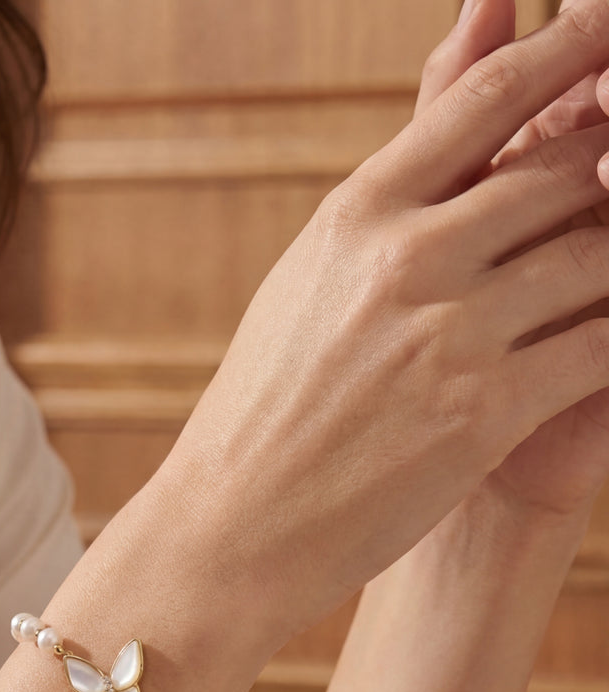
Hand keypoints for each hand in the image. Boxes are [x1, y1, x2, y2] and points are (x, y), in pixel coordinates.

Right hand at [170, 0, 608, 636]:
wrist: (235, 527)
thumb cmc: (268, 410)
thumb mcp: (309, 284)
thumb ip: (386, 203)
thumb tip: (438, 137)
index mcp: (358, 213)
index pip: (487, 96)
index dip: (569, 46)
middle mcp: (407, 258)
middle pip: (563, 169)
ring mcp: (450, 334)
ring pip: (596, 257)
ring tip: (606, 275)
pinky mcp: (485, 412)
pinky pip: (600, 348)